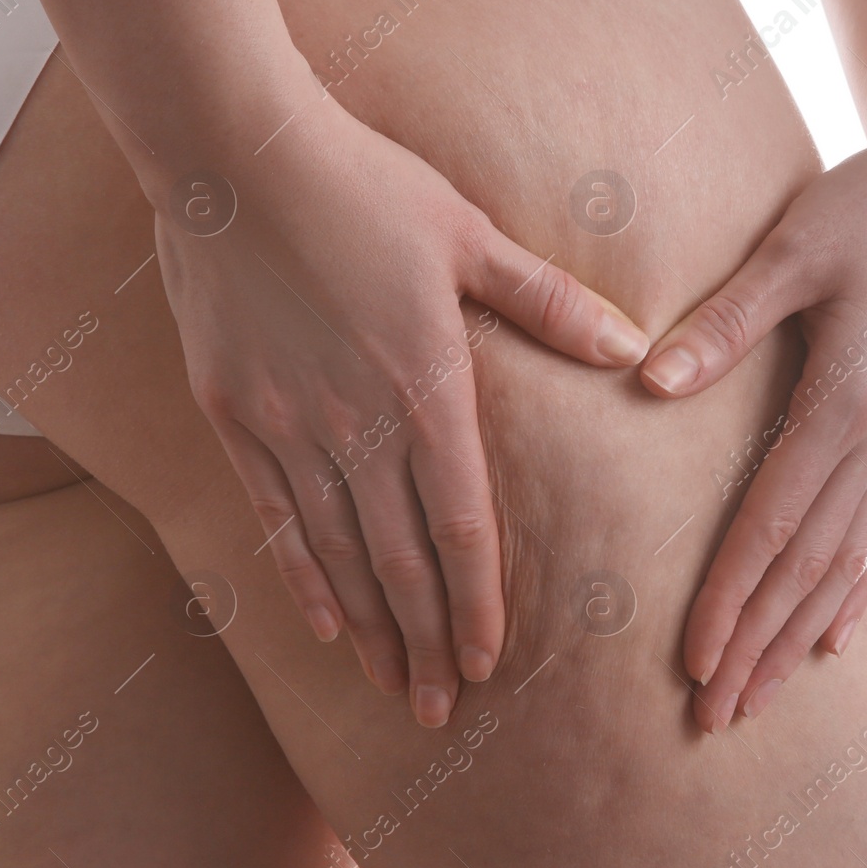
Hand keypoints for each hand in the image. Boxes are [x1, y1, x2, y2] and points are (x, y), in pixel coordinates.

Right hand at [156, 96, 649, 726]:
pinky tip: (322, 624)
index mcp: (426, 382)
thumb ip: (549, 301)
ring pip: (338, 552)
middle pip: (400, 559)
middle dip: (426, 643)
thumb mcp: (468, 232)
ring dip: (370, 628)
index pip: (461, 522)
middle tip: (443, 712)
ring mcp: (287, 423)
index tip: (490, 662)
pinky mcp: (232, 413)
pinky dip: (301, 577)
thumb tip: (634, 348)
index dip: (477, 601)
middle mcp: (356, 421)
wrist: (233, 154)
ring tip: (392, 688)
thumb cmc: (363, 183)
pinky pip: (272, 515)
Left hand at [639, 102, 866, 729]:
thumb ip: (723, 321)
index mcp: (845, 400)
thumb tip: (648, 381)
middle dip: (757, 645)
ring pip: (842, 564)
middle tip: (711, 718)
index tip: (694, 661)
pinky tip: (835, 637)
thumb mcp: (792, 247)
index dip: (731, 597)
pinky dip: (853, 589)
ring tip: (758, 700)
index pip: (773, 524)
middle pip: (806, 567)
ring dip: (796, 636)